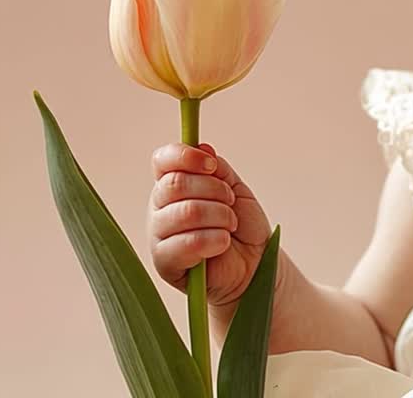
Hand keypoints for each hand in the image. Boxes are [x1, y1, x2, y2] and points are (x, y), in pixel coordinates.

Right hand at [147, 142, 273, 307]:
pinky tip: (222, 244)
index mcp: (172, 185)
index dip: (185, 156)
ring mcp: (158, 235)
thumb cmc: (242, 227)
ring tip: (229, 226)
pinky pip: (190, 242)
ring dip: (220, 216)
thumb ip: (217, 169)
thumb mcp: (235, 189)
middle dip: (214, 190)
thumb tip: (202, 147)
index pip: (162, 160)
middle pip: (176, 184)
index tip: (211, 165)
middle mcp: (159, 208)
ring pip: (187, 212)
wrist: (254, 264)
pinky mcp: (164, 262)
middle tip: (230, 203)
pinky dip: (216, 239)